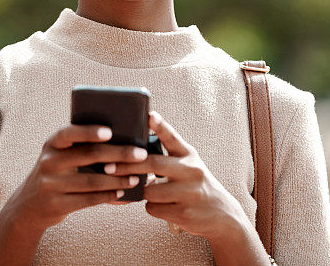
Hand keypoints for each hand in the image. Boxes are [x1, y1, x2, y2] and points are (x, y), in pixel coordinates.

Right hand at [3, 124, 147, 232]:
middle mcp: (49, 162)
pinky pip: (88, 200)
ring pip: (92, 181)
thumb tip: (121, 140)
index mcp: (52, 144)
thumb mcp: (59, 156)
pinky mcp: (56, 205)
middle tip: (141, 155)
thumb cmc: (56, 174)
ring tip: (136, 177)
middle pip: (88, 155)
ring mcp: (51, 185)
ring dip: (118, 179)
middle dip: (118, 154)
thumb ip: (80, 147)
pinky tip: (122, 192)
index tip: (110, 131)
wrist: (28, 206)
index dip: (89, 132)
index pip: (69, 132)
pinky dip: (108, 196)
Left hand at [105, 111, 251, 240]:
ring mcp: (189, 192)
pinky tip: (163, 206)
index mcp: (189, 155)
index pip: (173, 137)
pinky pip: (153, 208)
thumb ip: (167, 156)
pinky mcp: (185, 213)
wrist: (221, 214)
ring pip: (149, 191)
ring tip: (152, 192)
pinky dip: (152, 207)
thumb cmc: (194, 185)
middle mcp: (191, 170)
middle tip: (108, 165)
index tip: (149, 114)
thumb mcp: (188, 165)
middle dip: (127, 165)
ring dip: (143, 192)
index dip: (160, 126)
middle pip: (153, 164)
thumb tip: (133, 152)